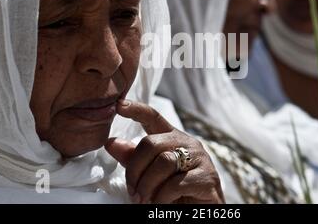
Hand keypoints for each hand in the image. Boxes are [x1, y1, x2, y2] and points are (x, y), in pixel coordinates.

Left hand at [105, 100, 224, 203]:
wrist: (203, 212)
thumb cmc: (175, 191)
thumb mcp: (151, 173)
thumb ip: (133, 158)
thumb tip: (110, 143)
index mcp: (172, 138)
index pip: (153, 117)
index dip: (136, 110)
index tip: (119, 105)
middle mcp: (187, 143)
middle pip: (152, 143)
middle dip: (135, 170)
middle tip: (132, 192)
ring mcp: (200, 158)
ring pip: (164, 163)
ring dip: (147, 186)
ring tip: (143, 200)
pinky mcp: (207, 177)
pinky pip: (176, 184)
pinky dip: (161, 198)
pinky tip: (159, 204)